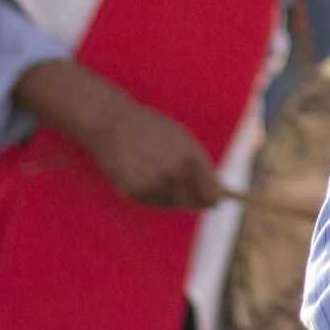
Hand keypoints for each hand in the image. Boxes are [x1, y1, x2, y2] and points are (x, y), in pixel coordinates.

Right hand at [84, 103, 223, 210]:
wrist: (113, 124)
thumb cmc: (152, 129)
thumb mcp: (181, 139)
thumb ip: (199, 164)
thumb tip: (216, 191)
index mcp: (191, 158)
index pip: (212, 195)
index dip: (213, 199)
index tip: (212, 200)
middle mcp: (176, 174)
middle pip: (193, 204)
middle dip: (192, 199)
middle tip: (185, 191)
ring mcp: (156, 184)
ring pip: (170, 204)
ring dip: (167, 195)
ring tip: (155, 172)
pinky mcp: (136, 192)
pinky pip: (150, 201)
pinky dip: (148, 193)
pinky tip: (140, 174)